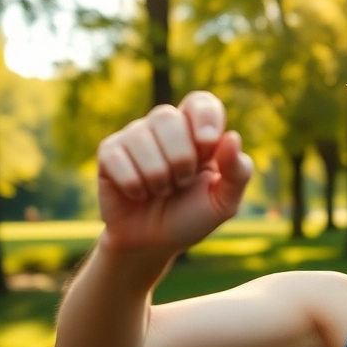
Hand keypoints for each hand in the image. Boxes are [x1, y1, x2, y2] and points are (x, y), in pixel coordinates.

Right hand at [96, 90, 253, 257]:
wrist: (153, 244)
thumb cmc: (190, 217)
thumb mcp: (223, 202)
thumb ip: (238, 172)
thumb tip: (232, 137)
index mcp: (196, 132)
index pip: (201, 102)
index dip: (204, 118)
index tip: (206, 144)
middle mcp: (165, 126)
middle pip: (168, 117)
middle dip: (180, 159)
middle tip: (181, 183)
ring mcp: (134, 136)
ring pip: (142, 138)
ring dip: (157, 177)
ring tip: (160, 190)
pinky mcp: (109, 152)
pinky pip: (118, 158)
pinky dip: (134, 185)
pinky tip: (137, 194)